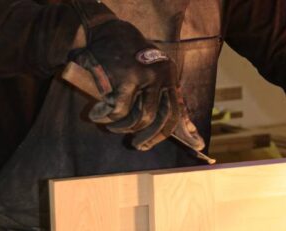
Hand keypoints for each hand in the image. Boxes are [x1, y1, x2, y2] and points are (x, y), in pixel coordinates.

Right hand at [69, 1, 180, 149]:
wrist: (108, 30)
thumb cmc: (130, 55)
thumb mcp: (153, 71)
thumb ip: (165, 96)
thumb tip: (188, 134)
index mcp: (170, 77)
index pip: (176, 113)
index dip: (164, 133)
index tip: (150, 145)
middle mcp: (161, 77)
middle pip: (159, 119)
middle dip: (146, 138)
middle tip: (134, 145)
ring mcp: (145, 77)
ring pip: (139, 117)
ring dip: (122, 127)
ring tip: (111, 127)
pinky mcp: (126, 78)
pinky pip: (119, 110)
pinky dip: (106, 116)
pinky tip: (98, 115)